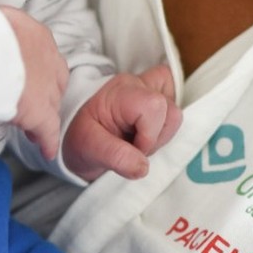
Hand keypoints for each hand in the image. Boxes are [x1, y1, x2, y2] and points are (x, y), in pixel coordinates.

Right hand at [0, 6, 69, 159]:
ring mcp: (46, 86)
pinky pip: (48, 130)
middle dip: (44, 93)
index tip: (26, 78)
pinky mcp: (40, 111)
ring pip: (51, 105)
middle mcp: (47, 59)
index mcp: (34, 34)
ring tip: (32, 130)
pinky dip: (47, 140)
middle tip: (32, 103)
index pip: (43, 55)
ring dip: (43, 117)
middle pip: (54, 80)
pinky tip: (46, 149)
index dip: (36, 70)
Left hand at [63, 64, 181, 180]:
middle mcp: (138, 84)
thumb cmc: (82, 138)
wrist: (75, 135)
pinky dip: (165, 127)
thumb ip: (115, 157)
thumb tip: (143, 167)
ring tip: (138, 142)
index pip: (153, 106)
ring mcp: (150, 89)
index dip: (149, 135)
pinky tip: (147, 133)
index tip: (132, 149)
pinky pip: (176, 108)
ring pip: (176, 113)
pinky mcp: (157, 97)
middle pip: (171, 110)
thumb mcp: (89, 148)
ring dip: (162, 135)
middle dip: (156, 137)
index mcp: (120, 93)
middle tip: (134, 147)